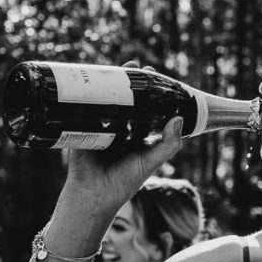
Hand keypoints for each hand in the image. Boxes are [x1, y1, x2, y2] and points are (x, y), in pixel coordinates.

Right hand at [62, 61, 182, 209]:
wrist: (94, 194)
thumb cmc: (124, 181)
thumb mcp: (151, 161)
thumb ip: (168, 144)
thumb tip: (178, 118)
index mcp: (137, 136)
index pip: (145, 109)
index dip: (151, 94)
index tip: (156, 78)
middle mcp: (120, 129)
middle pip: (126, 100)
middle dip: (130, 83)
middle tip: (138, 68)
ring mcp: (101, 127)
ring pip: (106, 100)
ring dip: (111, 82)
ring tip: (121, 68)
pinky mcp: (83, 128)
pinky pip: (86, 107)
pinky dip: (89, 93)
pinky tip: (93, 79)